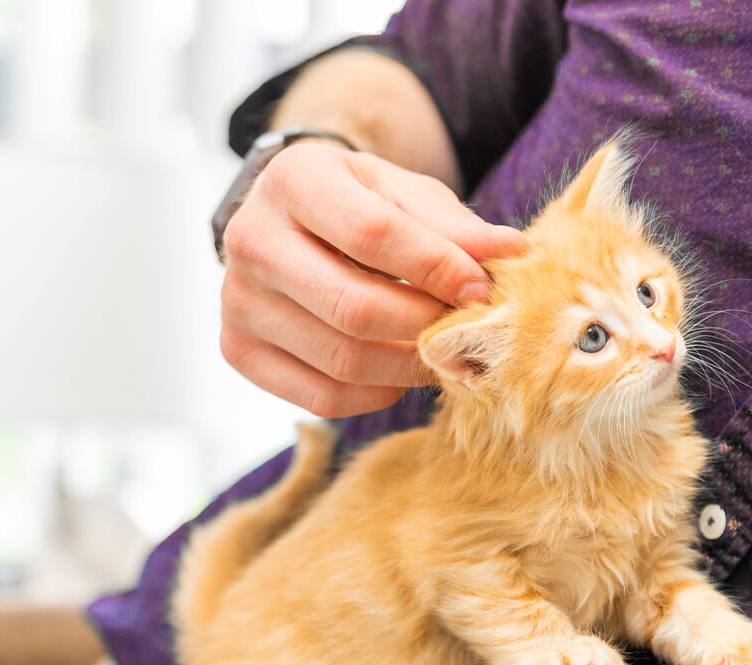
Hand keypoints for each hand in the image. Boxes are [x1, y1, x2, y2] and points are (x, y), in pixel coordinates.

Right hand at [220, 142, 527, 416]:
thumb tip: (513, 253)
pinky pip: (320, 396)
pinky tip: (397, 373)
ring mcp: (237, 301)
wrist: (291, 218)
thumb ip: (454, 225)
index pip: (372, 235)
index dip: (437, 268)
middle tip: (464, 329)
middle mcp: (250, 240)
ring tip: (439, 352)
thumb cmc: (358, 201)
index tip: (480, 288)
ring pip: (341, 359)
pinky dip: (374, 396)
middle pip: (354, 307)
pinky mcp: (239, 350)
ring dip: (407, 367)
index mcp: (293, 180)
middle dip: (424, 325)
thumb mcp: (405, 193)